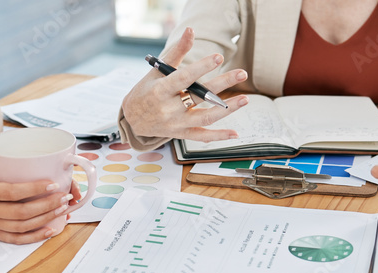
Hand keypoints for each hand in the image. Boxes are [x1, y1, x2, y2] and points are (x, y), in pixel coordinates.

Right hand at [0, 125, 73, 244]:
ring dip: (45, 219)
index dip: (33, 190)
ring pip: (22, 227)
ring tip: (62, 209)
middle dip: (46, 206)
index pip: (11, 193)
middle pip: (21, 214)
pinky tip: (50, 230)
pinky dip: (35, 237)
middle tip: (64, 197)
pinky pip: (16, 239)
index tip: (52, 183)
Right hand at [121, 27, 249, 141]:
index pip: (183, 78)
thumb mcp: (157, 71)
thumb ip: (177, 52)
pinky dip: (219, 136)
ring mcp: (175, 124)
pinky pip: (202, 137)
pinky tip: (235, 133)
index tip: (218, 57)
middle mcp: (168, 109)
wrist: (132, 120)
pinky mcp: (180, 134)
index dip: (201, 68)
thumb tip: (191, 30)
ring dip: (227, 109)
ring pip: (205, 117)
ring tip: (245, 99)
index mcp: (160, 90)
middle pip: (199, 96)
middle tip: (242, 73)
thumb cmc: (146, 91)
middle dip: (222, 84)